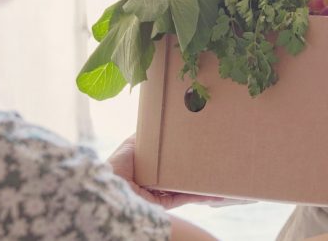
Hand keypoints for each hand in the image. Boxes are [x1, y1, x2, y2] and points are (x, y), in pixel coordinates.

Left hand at [107, 135, 221, 209]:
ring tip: (218, 180)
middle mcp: (154, 182)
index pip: (169, 162)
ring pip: (186, 188)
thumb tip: (154, 123)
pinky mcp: (164, 204)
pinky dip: (199, 197)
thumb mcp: (131, 144)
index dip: (182, 155)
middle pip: (179, 175)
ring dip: (202, 185)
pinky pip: (185, 199)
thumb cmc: (117, 166)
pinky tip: (213, 193)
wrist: (109, 188)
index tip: (196, 148)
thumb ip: (144, 136)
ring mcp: (160, 194)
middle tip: (212, 162)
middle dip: (195, 170)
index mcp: (147, 168)